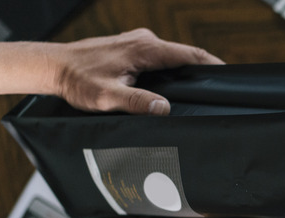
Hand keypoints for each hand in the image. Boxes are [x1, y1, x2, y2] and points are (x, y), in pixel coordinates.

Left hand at [47, 28, 222, 113]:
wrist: (53, 67)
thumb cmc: (77, 80)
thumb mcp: (108, 97)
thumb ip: (138, 102)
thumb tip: (165, 108)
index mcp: (145, 49)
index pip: (190, 54)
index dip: (213, 65)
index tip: (230, 75)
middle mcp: (144, 41)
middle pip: (184, 55)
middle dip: (201, 71)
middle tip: (216, 90)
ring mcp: (137, 42)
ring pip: (171, 57)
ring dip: (183, 72)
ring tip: (197, 90)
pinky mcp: (130, 48)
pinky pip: (158, 59)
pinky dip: (169, 70)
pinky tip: (169, 87)